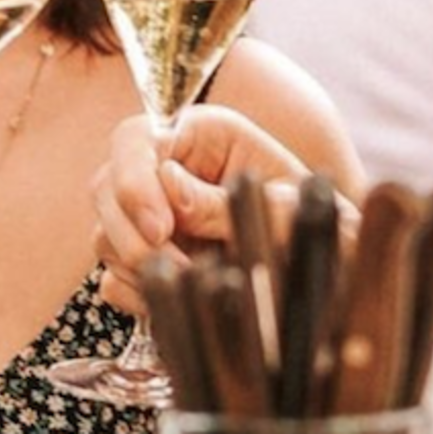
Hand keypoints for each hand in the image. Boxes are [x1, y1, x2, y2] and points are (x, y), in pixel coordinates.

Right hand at [90, 105, 311, 312]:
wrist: (327, 264)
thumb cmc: (312, 223)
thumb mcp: (279, 207)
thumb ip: (223, 200)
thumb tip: (168, 189)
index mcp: (200, 134)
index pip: (134, 139)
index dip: (134, 183)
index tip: (161, 229)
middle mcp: (167, 167)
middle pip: (106, 188)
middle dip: (132, 235)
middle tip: (178, 265)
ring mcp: (152, 215)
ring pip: (105, 236)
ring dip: (140, 266)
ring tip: (196, 281)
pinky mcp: (149, 257)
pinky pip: (114, 279)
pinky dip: (139, 294)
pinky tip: (182, 299)